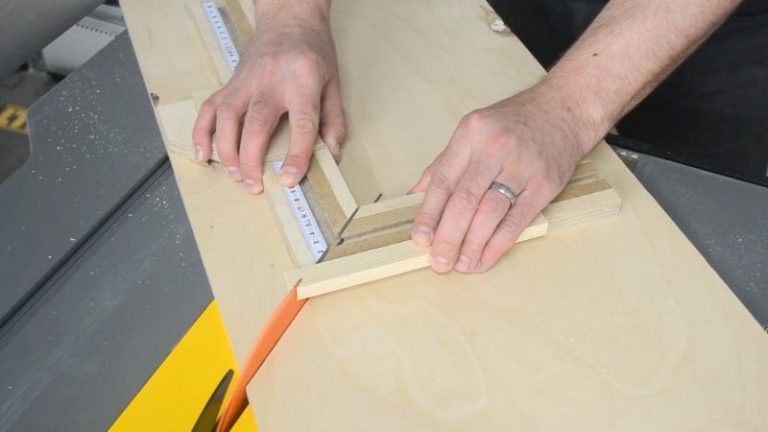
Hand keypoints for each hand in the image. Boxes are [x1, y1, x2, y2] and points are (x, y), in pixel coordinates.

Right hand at [192, 6, 345, 193]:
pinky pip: (210, 108)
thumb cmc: (314, 52)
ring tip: (235, 176)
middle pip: (256, 124)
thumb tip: (331, 157)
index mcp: (303, 82)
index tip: (288, 180)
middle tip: (255, 186)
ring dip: (227, 151)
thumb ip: (334, 121)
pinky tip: (203, 154)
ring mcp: (246, 81)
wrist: (289, 18)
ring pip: (228, 118)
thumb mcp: (333, 83)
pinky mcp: (231, 82)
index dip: (296, 155)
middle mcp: (271, 82)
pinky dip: (203, 132)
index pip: (301, 123)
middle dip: (251, 160)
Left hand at [410, 86, 596, 272]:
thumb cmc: (512, 124)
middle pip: (465, 199)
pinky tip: (485, 258)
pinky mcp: (544, 184)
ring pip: (490, 212)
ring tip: (461, 265)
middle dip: (448, 236)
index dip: (428, 213)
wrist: (562, 111)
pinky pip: (517, 220)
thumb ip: (444, 165)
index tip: (419, 239)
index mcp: (470, 134)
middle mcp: (495, 149)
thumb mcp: (472, 132)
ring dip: (473, 244)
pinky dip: (499, 244)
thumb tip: (414, 198)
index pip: (443, 179)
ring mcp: (522, 167)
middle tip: (438, 262)